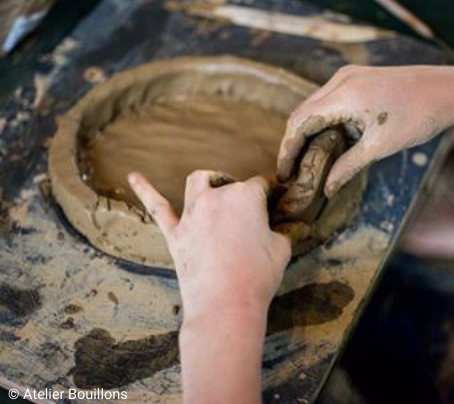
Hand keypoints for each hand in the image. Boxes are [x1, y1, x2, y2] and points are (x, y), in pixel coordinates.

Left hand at [127, 170, 290, 321]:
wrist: (226, 305)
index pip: (260, 185)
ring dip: (209, 181)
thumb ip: (283, 232)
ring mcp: (192, 214)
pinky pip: (157, 207)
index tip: (273, 204)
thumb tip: (290, 228)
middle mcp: (216, 197)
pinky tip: (134, 177)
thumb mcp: (282, 249)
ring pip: (197, 182)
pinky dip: (145, 190)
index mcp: (246, 196)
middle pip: (230, 184)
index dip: (268, 195)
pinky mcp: (175, 233)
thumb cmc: (258, 276)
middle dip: (240, 192)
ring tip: (215, 187)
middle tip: (249, 211)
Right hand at [277, 63, 453, 196]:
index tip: (284, 173)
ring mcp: (348, 75)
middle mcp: (341, 80)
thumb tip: (327, 189)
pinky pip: (329, 99)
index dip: (287, 149)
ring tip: (307, 162)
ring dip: (309, 132)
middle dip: (294, 143)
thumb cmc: (418, 117)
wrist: (446, 90)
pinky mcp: (357, 77)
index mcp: (344, 95)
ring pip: (314, 106)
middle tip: (293, 172)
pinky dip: (324, 121)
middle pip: (302, 113)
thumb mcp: (380, 147)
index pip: (299, 122)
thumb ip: (348, 167)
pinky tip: (328, 143)